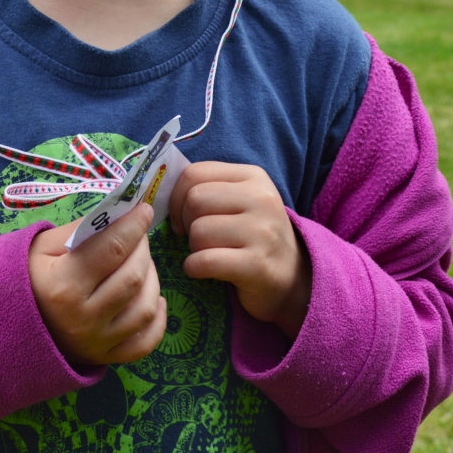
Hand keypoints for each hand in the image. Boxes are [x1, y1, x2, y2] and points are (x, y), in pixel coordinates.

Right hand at [28, 203, 166, 365]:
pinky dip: (157, 320)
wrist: (6, 325)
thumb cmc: (27, 278)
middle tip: (137, 234)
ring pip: (144, 308)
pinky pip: (145, 343)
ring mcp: (96, 343)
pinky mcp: (104, 358)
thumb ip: (82, 229)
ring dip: (151, 278)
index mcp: (63, 286)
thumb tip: (120, 214)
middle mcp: (83, 319)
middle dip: (142, 248)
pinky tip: (153, 298)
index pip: (112, 249)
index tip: (143, 210)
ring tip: (140, 262)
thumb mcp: (43, 246)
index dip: (133, 226)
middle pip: (133, 277)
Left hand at [169, 162, 311, 339]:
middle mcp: (261, 199)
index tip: (182, 216)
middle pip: (194, 200)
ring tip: (209, 253)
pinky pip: (205, 261)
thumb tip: (159, 188)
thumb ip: (208, 187)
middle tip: (197, 237)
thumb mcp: (240, 200)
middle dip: (186, 222)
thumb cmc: (255, 236)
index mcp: (253, 177)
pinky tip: (203, 270)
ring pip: (198, 231)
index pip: (194, 173)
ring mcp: (262, 232)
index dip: (176, 196)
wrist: (293, 279)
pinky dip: (194, 268)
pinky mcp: (257, 265)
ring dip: (193, 248)